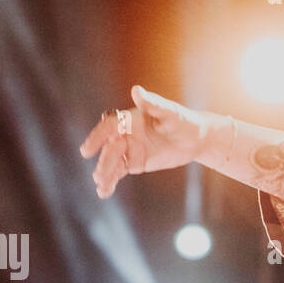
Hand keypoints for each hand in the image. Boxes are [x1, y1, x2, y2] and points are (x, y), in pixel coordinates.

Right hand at [79, 85, 217, 198]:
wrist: (196, 139)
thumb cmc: (183, 121)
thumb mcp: (170, 112)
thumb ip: (153, 104)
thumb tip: (137, 90)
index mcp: (129, 119)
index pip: (109, 127)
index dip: (97, 137)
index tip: (88, 150)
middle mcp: (125, 134)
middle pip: (109, 148)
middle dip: (104, 161)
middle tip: (99, 175)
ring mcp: (128, 149)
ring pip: (111, 162)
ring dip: (105, 173)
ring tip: (101, 186)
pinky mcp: (134, 163)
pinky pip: (118, 172)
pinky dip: (110, 181)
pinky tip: (103, 192)